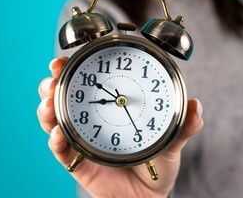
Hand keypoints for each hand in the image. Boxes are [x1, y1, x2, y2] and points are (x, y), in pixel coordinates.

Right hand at [37, 57, 203, 197]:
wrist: (150, 196)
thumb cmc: (155, 164)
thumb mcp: (170, 140)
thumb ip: (182, 125)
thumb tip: (196, 106)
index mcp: (106, 108)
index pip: (83, 82)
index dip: (69, 68)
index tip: (63, 58)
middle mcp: (87, 121)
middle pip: (59, 97)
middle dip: (50, 85)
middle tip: (53, 78)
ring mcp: (79, 141)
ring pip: (52, 121)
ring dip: (46, 110)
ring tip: (48, 104)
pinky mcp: (76, 163)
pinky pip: (60, 151)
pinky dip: (56, 141)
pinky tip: (59, 133)